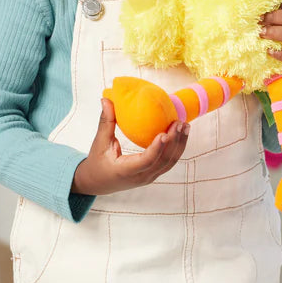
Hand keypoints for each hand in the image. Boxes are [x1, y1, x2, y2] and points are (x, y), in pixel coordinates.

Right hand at [72, 98, 188, 195]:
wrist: (98, 183)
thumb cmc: (97, 162)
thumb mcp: (99, 142)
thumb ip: (105, 121)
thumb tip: (106, 99)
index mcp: (125, 171)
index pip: (145, 161)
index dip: (156, 148)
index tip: (164, 133)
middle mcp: (141, 177)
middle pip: (163, 161)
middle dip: (174, 142)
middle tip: (179, 123)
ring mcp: (149, 177)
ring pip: (169, 162)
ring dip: (179, 144)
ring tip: (185, 126)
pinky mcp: (153, 174)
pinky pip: (168, 162)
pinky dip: (176, 148)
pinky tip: (180, 134)